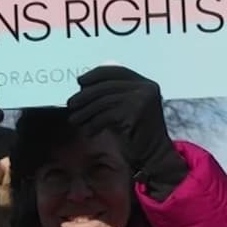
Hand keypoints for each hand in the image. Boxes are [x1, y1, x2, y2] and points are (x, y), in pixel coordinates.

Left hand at [65, 66, 187, 196]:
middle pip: (107, 85)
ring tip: (75, 120)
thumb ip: (112, 95)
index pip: (116, 71)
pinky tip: (88, 131)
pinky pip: (106, 115)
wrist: (154, 156)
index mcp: (145, 83)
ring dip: (85, 111)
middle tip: (71, 104)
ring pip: (104, 101)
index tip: (80, 81)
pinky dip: (94, 124)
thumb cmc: (136, 134)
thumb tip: (82, 86)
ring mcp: (143, 99)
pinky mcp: (136, 113)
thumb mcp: (125, 108)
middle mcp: (147, 87)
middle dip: (85, 95)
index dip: (96, 75)